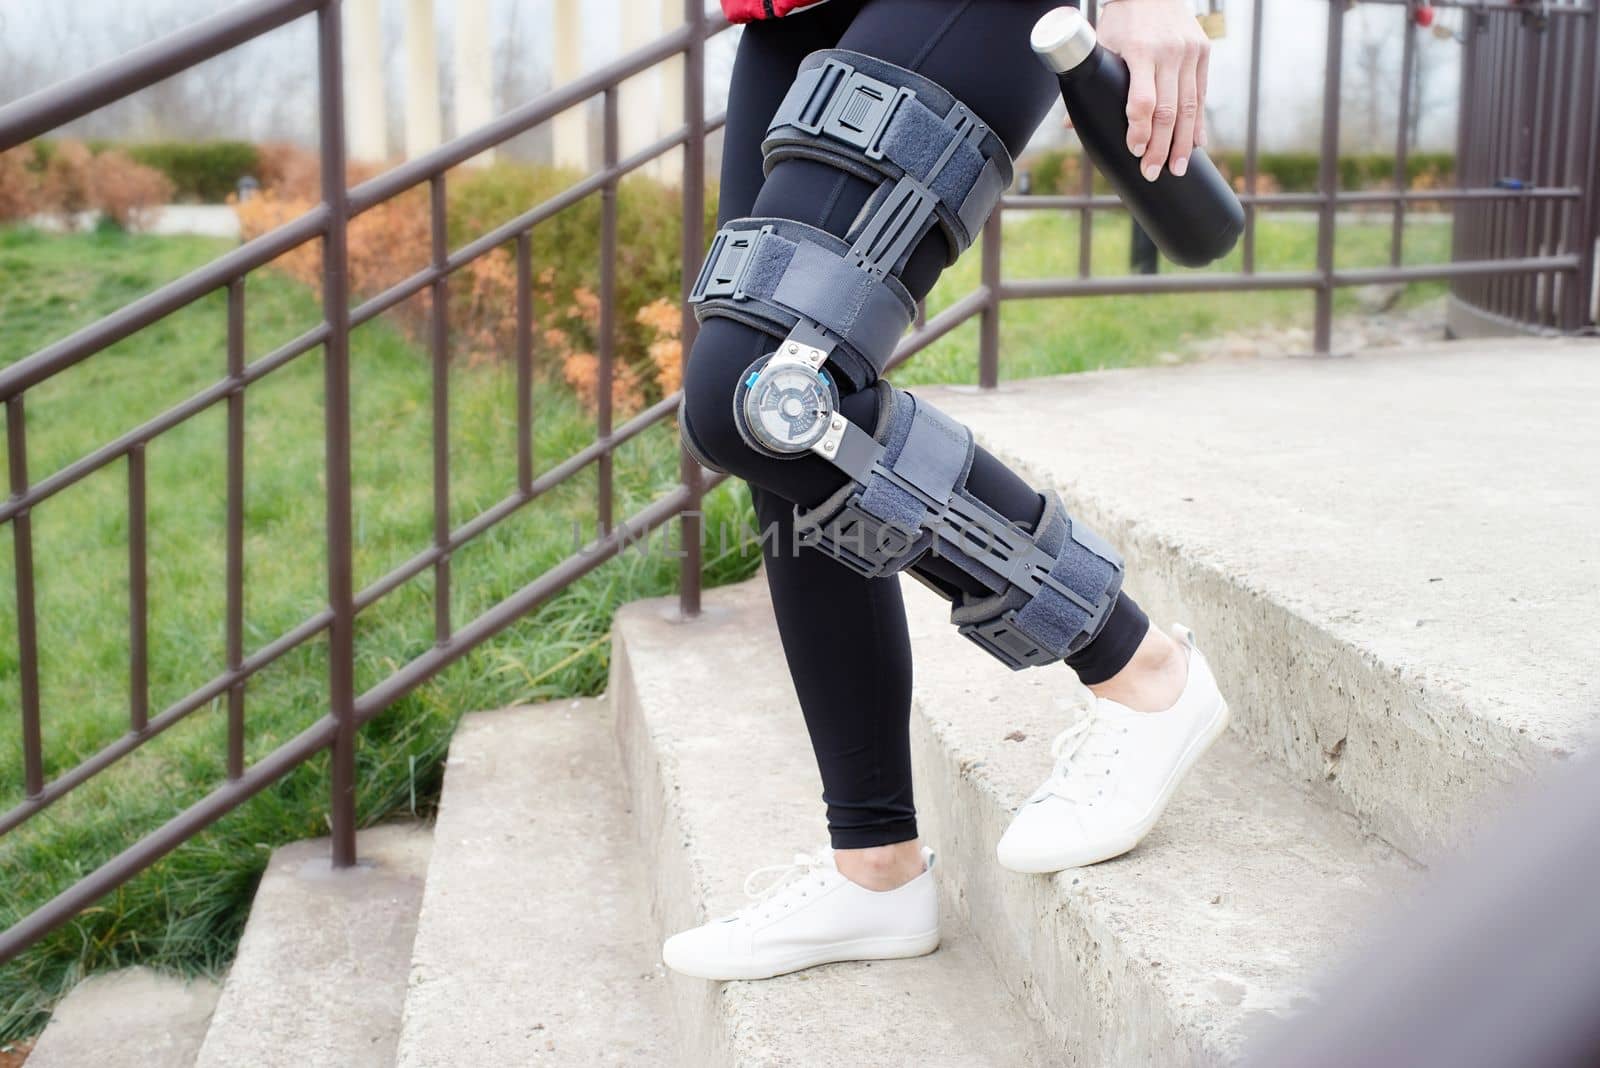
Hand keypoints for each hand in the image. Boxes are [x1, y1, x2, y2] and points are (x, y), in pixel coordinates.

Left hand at [1075, 0, 1211, 180]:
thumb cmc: (1122, 21)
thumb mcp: (1102, 45)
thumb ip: (1089, 83)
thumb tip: (1070, 126)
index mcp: (1141, 52)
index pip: (1143, 101)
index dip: (1140, 130)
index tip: (1135, 151)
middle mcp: (1169, 53)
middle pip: (1168, 111)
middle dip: (1160, 147)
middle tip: (1152, 172)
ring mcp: (1189, 53)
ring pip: (1190, 107)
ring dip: (1183, 143)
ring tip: (1176, 169)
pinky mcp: (1203, 52)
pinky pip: (1201, 95)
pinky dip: (1198, 123)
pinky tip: (1195, 145)